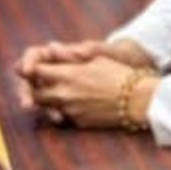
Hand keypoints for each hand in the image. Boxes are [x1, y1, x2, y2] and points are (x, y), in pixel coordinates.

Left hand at [27, 55, 152, 128]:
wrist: (139, 100)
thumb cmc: (121, 75)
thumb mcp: (96, 58)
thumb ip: (69, 54)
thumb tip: (51, 47)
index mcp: (67, 75)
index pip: (36, 71)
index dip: (31, 69)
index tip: (33, 68)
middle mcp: (64, 94)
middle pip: (36, 93)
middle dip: (35, 89)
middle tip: (41, 84)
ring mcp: (70, 110)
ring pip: (48, 107)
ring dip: (50, 101)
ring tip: (63, 94)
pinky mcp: (79, 122)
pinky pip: (66, 115)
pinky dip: (68, 110)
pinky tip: (81, 103)